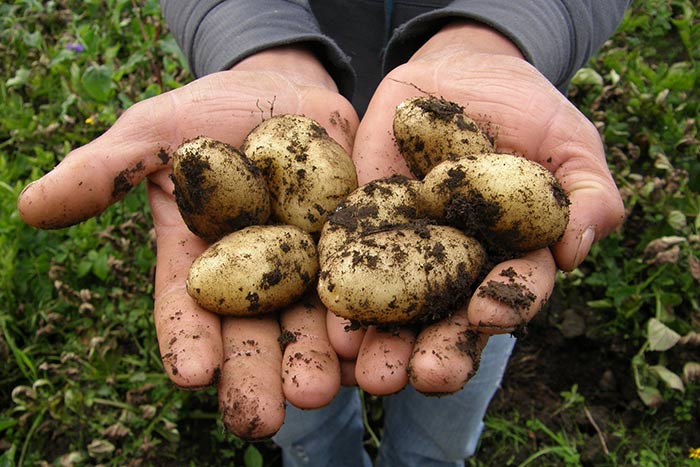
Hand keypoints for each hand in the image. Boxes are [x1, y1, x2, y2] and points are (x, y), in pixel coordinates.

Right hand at [18, 47, 358, 438]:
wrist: (284, 93)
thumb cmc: (209, 113)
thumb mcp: (154, 132)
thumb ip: (104, 171)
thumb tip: (30, 206)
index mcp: (202, 262)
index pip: (188, 309)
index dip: (187, 341)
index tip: (190, 375)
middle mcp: (256, 277)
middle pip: (254, 333)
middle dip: (257, 374)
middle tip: (263, 417)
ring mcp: (310, 266)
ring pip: (313, 323)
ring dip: (318, 361)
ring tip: (323, 392)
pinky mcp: (358, 247)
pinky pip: (368, 284)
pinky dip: (371, 317)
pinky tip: (373, 349)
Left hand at [328, 22, 624, 394]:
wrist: (461, 72)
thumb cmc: (528, 110)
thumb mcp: (569, 142)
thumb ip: (588, 194)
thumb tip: (576, 250)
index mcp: (511, 259)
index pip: (512, 293)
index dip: (504, 305)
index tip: (486, 313)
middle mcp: (458, 268)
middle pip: (450, 320)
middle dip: (439, 351)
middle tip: (422, 376)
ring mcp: (407, 252)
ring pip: (397, 310)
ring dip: (384, 344)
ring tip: (369, 374)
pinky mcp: (363, 227)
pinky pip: (348, 264)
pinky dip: (340, 296)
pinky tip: (328, 324)